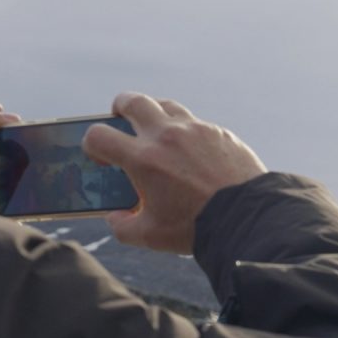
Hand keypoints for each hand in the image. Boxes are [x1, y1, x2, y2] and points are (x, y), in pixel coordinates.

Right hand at [79, 92, 266, 252]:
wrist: (246, 219)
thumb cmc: (195, 229)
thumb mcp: (150, 236)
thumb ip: (122, 227)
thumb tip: (115, 217)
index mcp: (143, 159)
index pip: (99, 136)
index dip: (91, 144)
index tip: (100, 155)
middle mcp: (166, 136)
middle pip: (132, 101)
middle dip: (119, 107)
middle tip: (119, 117)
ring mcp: (195, 129)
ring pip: (165, 105)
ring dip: (154, 112)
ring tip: (153, 128)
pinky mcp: (219, 132)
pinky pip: (195, 122)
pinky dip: (185, 131)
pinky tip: (189, 149)